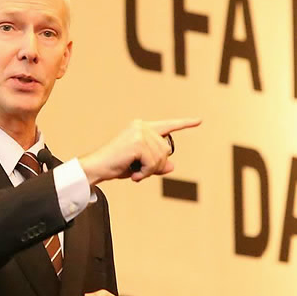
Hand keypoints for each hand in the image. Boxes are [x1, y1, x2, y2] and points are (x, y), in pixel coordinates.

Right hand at [79, 117, 200, 185]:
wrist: (97, 168)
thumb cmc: (116, 166)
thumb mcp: (140, 165)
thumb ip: (156, 163)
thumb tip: (172, 165)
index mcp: (142, 127)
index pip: (167, 125)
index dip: (184, 124)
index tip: (199, 120)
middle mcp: (141, 126)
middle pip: (165, 149)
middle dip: (156, 165)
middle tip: (140, 172)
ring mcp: (139, 132)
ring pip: (160, 157)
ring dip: (149, 170)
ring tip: (135, 173)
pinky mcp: (137, 142)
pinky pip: (152, 162)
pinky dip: (145, 172)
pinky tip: (134, 174)